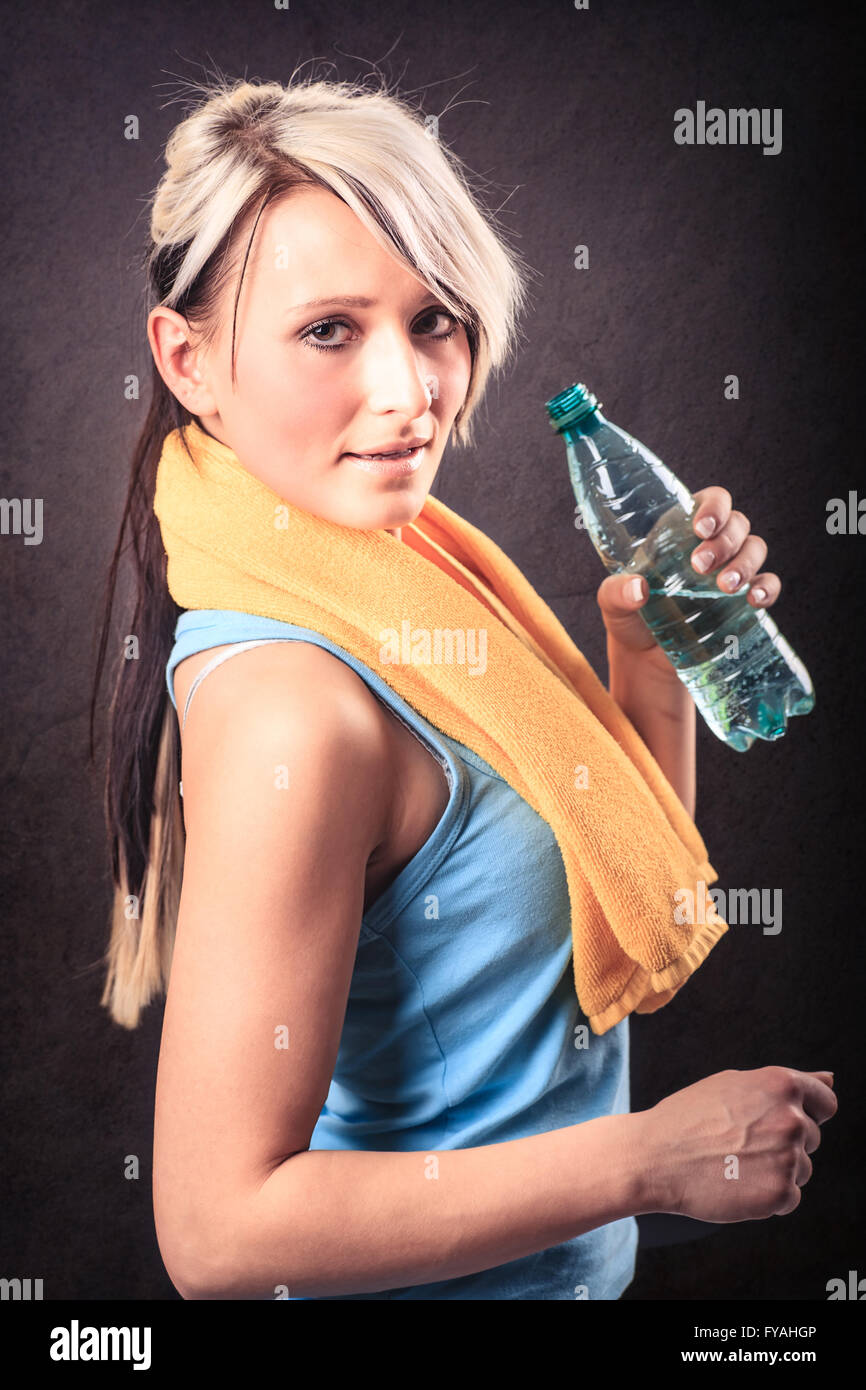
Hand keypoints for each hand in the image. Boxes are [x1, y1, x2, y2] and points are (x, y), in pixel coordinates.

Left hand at [596, 486, 781, 663]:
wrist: (644, 661)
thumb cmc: (629, 619)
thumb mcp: (612, 604)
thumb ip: (616, 594)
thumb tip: (637, 589)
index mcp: (680, 531)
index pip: (710, 501)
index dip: (714, 507)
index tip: (702, 528)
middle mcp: (711, 545)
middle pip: (737, 524)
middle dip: (725, 541)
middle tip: (700, 566)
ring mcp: (730, 571)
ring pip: (755, 548)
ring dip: (746, 563)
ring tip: (725, 586)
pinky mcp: (742, 602)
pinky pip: (767, 584)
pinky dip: (767, 588)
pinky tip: (754, 599)